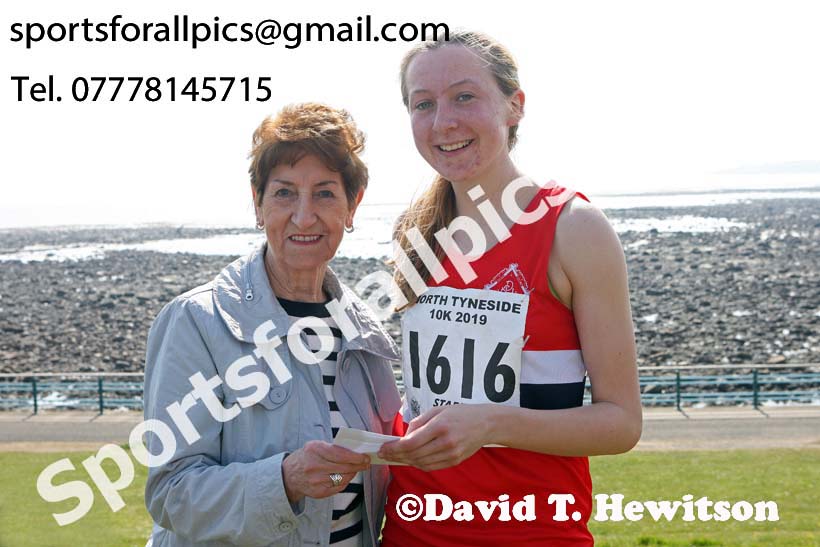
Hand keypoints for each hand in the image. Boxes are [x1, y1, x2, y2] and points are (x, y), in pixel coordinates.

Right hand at [282, 441, 369, 501]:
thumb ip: (333, 447)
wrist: (289, 475)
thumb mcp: (316, 446)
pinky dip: (345, 481)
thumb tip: (355, 451)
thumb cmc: (306, 458)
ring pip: (343, 478)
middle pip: (344, 467)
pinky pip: (338, 487)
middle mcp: (314, 465)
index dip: (355, 457)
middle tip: (365, 463)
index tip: (365, 457)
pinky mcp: (318, 492)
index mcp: (315, 450)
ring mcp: (316, 480)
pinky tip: (346, 476)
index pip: (340, 454)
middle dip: (358, 465)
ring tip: (356, 469)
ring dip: (353, 473)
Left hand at [377, 405, 493, 470]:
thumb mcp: (438, 410)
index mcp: (440, 426)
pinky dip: (418, 464)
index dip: (394, 448)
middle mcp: (445, 442)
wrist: (486, 423)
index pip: (410, 443)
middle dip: (396, 456)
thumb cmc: (460, 413)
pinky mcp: (455, 461)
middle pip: (414, 455)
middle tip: (384, 454)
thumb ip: (419, 422)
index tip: (383, 448)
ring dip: (405, 461)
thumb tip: (404, 436)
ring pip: (421, 463)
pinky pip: (431, 467)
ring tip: (395, 457)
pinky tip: (410, 460)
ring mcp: (451, 454)